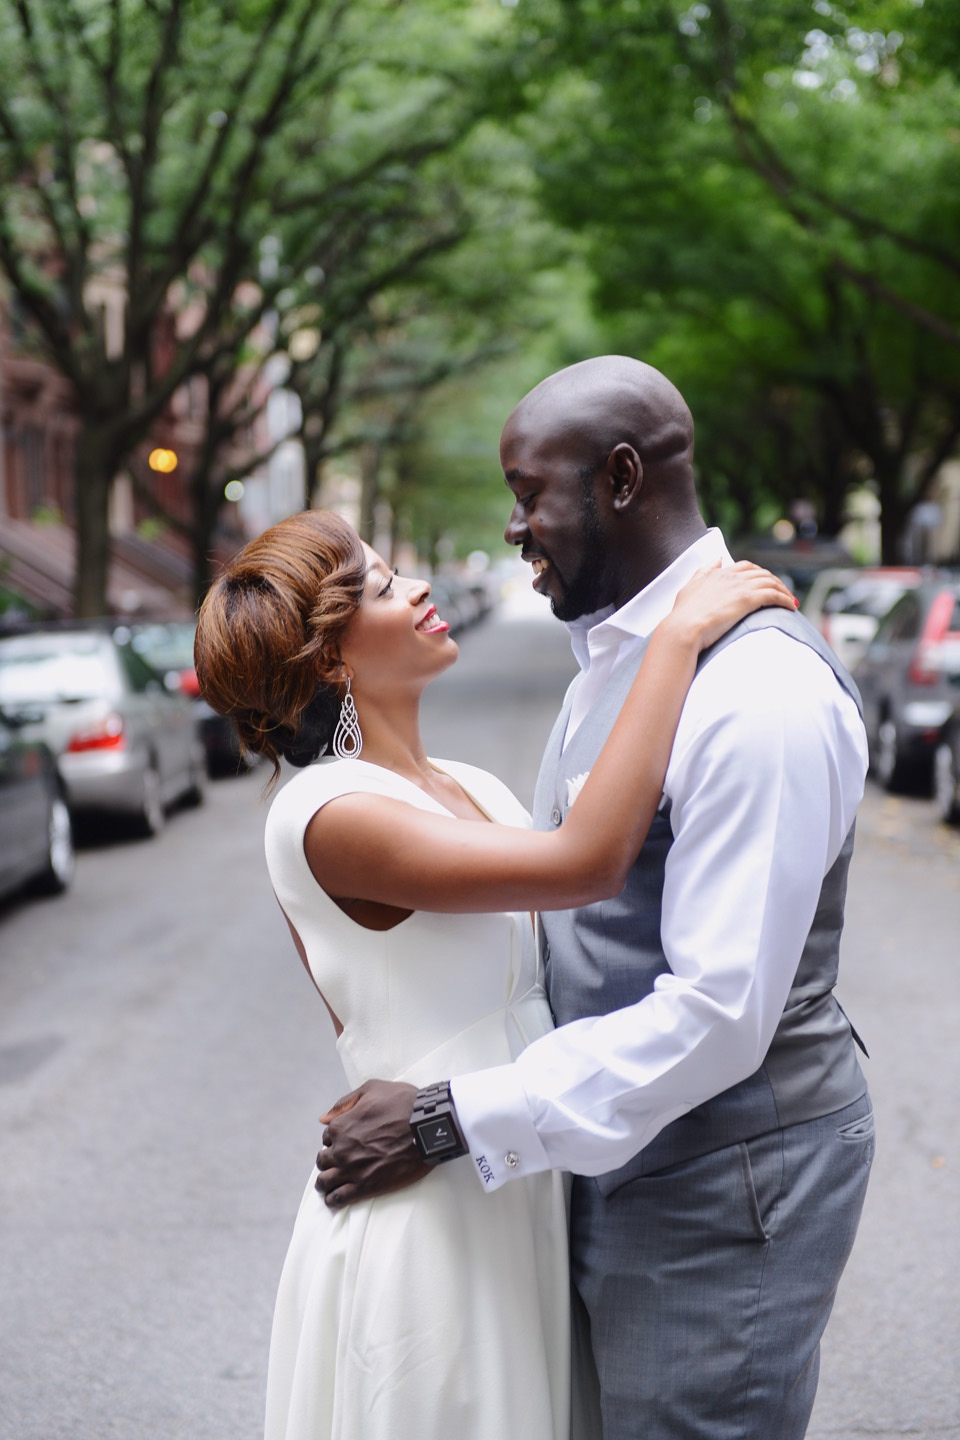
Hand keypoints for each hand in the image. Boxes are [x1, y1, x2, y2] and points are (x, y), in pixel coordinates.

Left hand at [315, 1079, 430, 1207]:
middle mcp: (341, 1149)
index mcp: (341, 1126)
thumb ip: (344, 1103)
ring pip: (324, 1182)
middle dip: (329, 1161)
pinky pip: (338, 1199)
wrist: (428, 1127)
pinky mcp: (365, 1187)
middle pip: (323, 1161)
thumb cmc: (403, 1103)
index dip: (335, 1139)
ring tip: (332, 1184)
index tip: (346, 1142)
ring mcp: (352, 1170)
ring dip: (326, 1182)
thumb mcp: (372, 1089)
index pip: (326, 1137)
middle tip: (341, 1162)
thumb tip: (323, 1118)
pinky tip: (336, 1198)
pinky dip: (333, 1200)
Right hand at [668, 561, 796, 651]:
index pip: (745, 567)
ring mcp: (740, 587)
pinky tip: (791, 607)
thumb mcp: (689, 587)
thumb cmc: (682, 614)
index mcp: (718, 573)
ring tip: (790, 601)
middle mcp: (731, 576)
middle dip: (775, 582)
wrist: (683, 628)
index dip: (759, 574)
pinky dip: (785, 599)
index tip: (766, 584)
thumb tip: (717, 558)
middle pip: (762, 573)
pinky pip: (774, 595)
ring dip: (784, 591)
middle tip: (783, 594)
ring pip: (771, 583)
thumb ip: (703, 571)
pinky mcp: (748, 599)